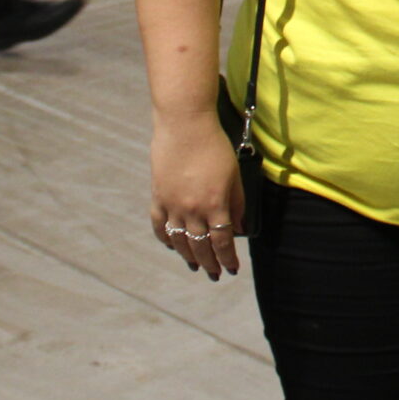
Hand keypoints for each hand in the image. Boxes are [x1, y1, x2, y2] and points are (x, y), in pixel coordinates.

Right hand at [149, 115, 243, 279]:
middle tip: (214, 274)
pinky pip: (159, 224)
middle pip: (200, 246)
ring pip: (179, 240)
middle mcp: (193, 209)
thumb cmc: (215, 146)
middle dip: (209, 263)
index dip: (228, 258)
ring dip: (188, 256)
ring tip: (195, 265)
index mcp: (215, 204)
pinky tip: (172, 245)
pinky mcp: (158, 196)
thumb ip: (238, 204)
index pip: (222, 242)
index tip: (232, 269)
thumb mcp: (235, 175)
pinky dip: (165, 238)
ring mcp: (172, 204)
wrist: (185, 125)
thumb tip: (240, 227)